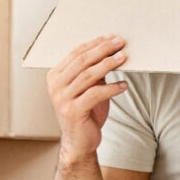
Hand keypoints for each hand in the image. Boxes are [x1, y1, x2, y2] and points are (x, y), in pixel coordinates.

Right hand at [48, 35, 128, 163]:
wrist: (79, 142)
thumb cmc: (86, 114)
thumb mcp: (89, 89)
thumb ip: (94, 73)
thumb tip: (111, 52)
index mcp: (55, 76)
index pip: (75, 53)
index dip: (95, 43)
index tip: (111, 37)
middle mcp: (55, 85)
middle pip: (82, 61)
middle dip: (103, 50)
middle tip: (120, 43)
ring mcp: (62, 98)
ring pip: (88, 75)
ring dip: (108, 64)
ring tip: (123, 58)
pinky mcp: (73, 111)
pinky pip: (95, 94)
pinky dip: (112, 88)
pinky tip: (124, 85)